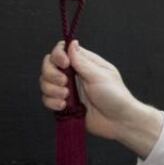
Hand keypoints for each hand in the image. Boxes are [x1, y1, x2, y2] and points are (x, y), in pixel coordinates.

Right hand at [40, 41, 162, 156]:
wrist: (118, 121)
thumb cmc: (115, 96)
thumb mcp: (99, 76)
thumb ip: (82, 61)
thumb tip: (72, 43)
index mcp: (84, 63)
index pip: (62, 51)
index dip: (58, 55)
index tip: (64, 64)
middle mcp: (74, 74)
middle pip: (48, 66)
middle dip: (51, 74)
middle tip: (65, 83)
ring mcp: (67, 89)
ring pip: (45, 82)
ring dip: (52, 90)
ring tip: (66, 98)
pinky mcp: (64, 104)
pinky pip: (47, 99)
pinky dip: (52, 102)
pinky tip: (63, 106)